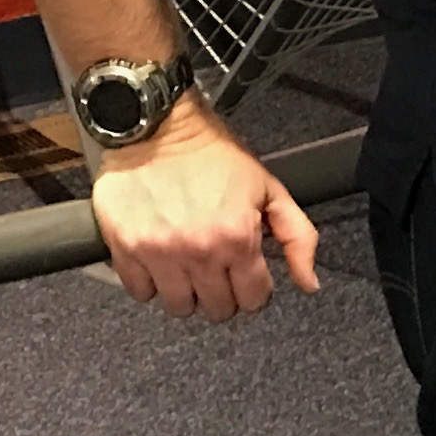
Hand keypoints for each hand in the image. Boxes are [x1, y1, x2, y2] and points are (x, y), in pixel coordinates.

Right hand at [87, 101, 319, 321]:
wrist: (156, 126)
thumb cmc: (211, 154)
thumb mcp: (267, 188)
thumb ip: (298, 237)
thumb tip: (309, 283)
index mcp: (238, 237)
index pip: (253, 299)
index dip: (253, 287)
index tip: (245, 272)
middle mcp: (199, 251)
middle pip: (218, 310)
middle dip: (222, 292)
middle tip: (216, 267)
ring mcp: (159, 253)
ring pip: (179, 307)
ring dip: (186, 292)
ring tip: (186, 265)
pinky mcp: (126, 249)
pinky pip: (140, 293)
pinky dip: (149, 282)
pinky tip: (158, 259)